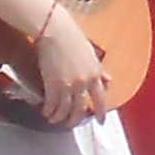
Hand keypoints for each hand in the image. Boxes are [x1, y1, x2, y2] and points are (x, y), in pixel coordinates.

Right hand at [26, 3, 115, 126]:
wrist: (55, 30)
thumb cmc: (71, 37)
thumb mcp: (91, 54)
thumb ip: (99, 70)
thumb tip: (107, 80)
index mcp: (96, 74)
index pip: (102, 99)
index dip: (102, 112)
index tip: (101, 121)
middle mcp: (85, 82)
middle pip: (82, 109)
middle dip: (76, 120)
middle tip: (70, 124)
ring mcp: (70, 84)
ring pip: (66, 109)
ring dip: (60, 117)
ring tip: (54, 119)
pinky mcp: (54, 84)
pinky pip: (53, 104)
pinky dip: (49, 110)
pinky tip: (46, 112)